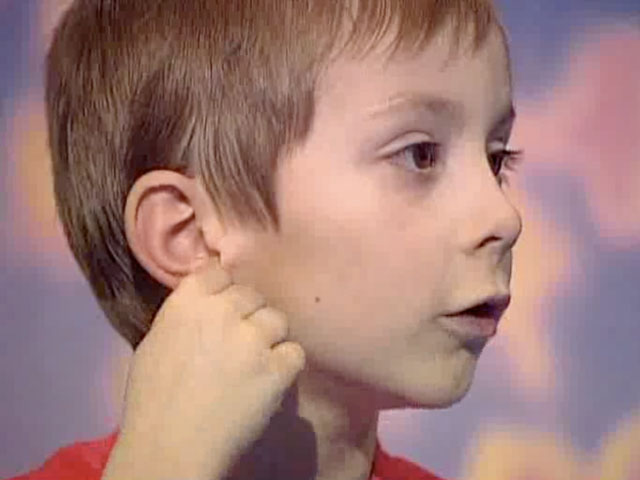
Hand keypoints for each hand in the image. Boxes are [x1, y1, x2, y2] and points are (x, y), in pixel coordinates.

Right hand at [101, 257, 305, 479]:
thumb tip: (210, 300)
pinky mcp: (277, 368)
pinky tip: (269, 381)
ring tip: (255, 365)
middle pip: (253, 294)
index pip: (219, 272)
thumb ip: (187, 313)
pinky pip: (295, 352)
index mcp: (187, 301)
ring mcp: (253, 338)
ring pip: (277, 320)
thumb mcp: (157, 341)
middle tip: (239, 344)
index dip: (224, 290)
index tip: (223, 311)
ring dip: (269, 338)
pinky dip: (285, 365)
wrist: (170, 447)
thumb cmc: (153, 399)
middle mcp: (223, 310)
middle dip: (248, 315)